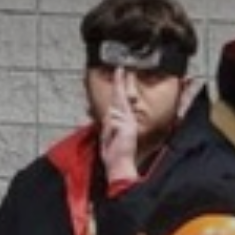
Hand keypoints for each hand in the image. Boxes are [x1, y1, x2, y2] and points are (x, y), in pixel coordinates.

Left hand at [99, 67, 139, 183]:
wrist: (120, 165)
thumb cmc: (113, 153)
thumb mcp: (108, 135)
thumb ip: (108, 124)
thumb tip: (105, 113)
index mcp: (126, 120)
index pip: (121, 99)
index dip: (119, 85)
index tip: (119, 71)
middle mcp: (129, 119)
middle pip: (119, 98)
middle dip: (119, 84)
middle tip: (119, 68)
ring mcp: (129, 123)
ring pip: (111, 114)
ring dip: (107, 127)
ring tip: (111, 138)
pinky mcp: (127, 127)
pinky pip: (112, 122)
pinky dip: (109, 131)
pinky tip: (113, 139)